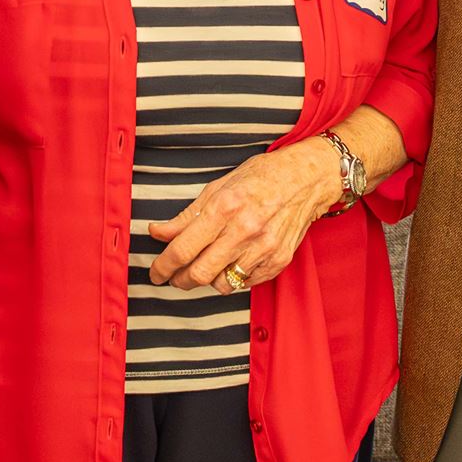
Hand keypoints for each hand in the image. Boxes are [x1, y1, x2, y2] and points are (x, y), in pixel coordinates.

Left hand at [148, 141, 337, 291]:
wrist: (306, 178)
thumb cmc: (261, 177)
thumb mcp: (219, 186)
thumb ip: (187, 215)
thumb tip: (158, 232)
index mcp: (225, 207)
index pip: (183, 248)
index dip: (162, 266)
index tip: (155, 272)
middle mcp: (244, 230)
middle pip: (199, 273)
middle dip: (180, 280)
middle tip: (174, 277)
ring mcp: (264, 248)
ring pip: (222, 284)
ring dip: (208, 280)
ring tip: (205, 267)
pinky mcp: (278, 261)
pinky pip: (245, 283)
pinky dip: (233, 278)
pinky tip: (232, 262)